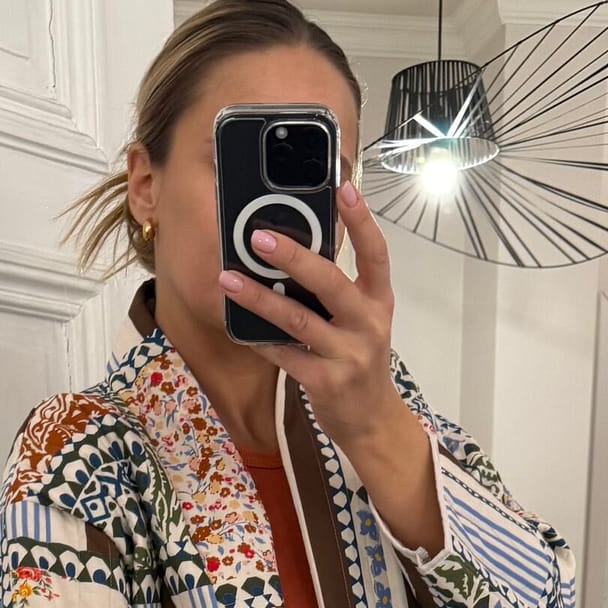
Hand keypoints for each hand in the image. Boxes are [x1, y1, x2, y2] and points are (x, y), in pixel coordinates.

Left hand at [217, 180, 403, 457]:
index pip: (377, 254)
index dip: (362, 220)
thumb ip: (337, 292)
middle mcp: (368, 324)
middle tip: (259, 237)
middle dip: (294, 257)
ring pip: (298, 320)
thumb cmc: (359, 362)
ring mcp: (347, 355)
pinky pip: (284, 354)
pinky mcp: (325, 381)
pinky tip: (237, 325)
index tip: (344, 186)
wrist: (372, 421)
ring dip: (259, 298)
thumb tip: (291, 253)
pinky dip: (259, 339)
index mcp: (379, 301)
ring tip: (229, 279)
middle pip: (330, 282)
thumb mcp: (361, 322)